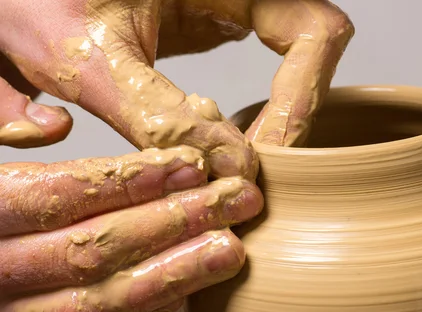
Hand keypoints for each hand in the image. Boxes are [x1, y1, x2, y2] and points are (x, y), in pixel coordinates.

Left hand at [0, 0, 353, 163]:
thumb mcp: (93, 56)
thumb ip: (158, 115)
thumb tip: (228, 169)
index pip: (314, 33)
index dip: (302, 100)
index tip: (266, 157)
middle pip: (312, 55)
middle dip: (290, 118)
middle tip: (256, 170)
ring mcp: (230, 7)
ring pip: (292, 67)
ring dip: (274, 122)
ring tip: (240, 166)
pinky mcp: (214, 27)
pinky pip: (263, 71)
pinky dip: (251, 117)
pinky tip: (220, 147)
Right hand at [0, 148, 262, 311]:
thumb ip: (5, 136)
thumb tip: (56, 125)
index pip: (60, 197)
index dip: (130, 181)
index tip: (191, 166)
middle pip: (91, 250)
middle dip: (172, 223)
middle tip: (237, 200)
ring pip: (98, 303)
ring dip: (174, 274)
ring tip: (232, 249)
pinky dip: (149, 303)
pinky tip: (194, 277)